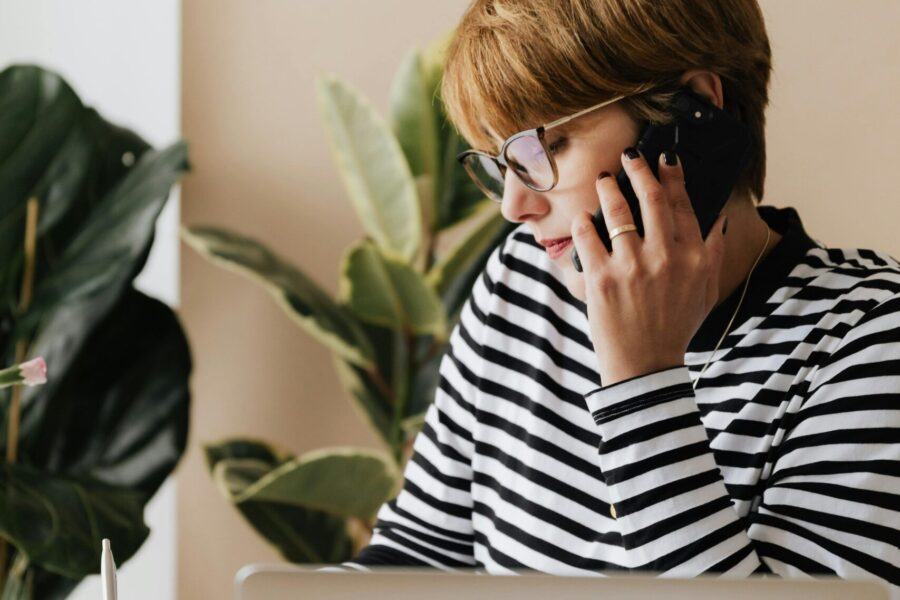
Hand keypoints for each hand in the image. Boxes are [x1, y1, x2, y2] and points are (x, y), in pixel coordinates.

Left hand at [569, 148, 726, 386]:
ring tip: (602, 179)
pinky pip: (587, 237)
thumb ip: (714, 253)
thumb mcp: (706, 291)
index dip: (673, 176)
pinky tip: (582, 216)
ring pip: (617, 212)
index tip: (666, 156)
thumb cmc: (675, 327)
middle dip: (639, 169)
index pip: (683, 204)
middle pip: (651, 198)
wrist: (645, 366)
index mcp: (693, 258)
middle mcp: (665, 257)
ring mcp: (632, 267)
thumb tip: (718, 219)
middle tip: (629, 156)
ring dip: (608, 188)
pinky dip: (583, 222)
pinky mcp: (601, 279)